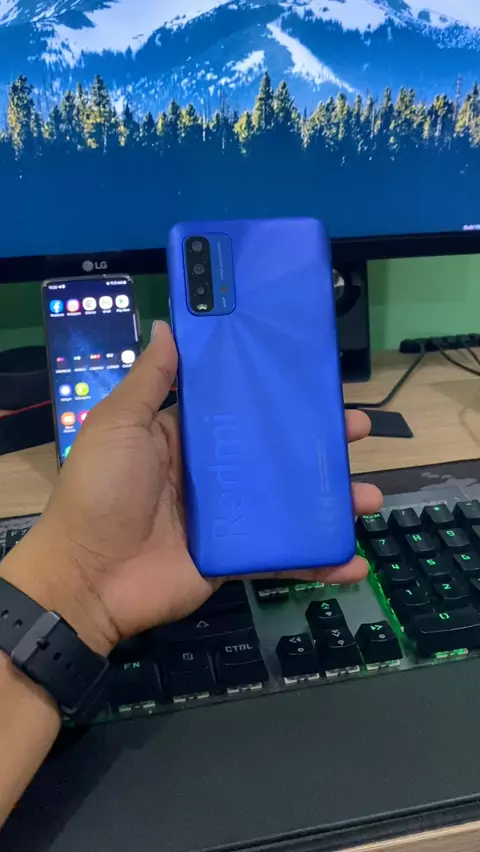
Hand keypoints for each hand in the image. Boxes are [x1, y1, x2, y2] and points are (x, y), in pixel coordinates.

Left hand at [1, 322, 381, 654]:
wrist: (86, 579)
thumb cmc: (100, 492)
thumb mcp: (118, 425)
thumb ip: (149, 380)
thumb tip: (169, 324)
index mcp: (186, 437)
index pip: (242, 408)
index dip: (278, 395)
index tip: (316, 380)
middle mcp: (212, 473)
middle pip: (276, 453)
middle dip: (318, 443)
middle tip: (358, 431)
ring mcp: (227, 519)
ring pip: (289, 504)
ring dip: (330, 500)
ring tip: (368, 496)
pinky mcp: (234, 558)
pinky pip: (282, 557)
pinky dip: (318, 562)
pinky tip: (353, 562)